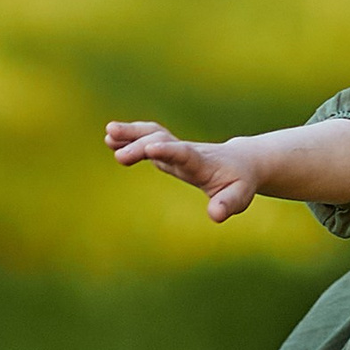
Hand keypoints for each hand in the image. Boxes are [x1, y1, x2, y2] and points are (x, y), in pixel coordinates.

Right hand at [105, 118, 263, 223]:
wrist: (240, 163)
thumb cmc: (239, 183)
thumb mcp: (239, 197)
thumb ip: (227, 205)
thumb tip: (215, 216)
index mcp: (201, 163)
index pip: (183, 153)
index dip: (168, 150)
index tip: (150, 149)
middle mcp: (186, 151)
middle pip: (162, 141)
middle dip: (141, 146)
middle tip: (119, 156)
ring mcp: (175, 148)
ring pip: (152, 134)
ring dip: (131, 133)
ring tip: (108, 134)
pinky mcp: (168, 150)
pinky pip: (148, 138)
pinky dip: (130, 136)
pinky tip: (110, 139)